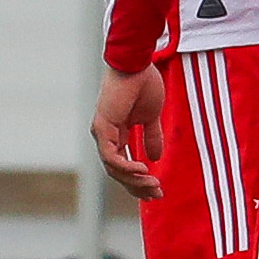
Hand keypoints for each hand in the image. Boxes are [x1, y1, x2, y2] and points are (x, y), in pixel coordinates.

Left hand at [94, 64, 166, 199]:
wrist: (137, 64)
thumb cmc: (143, 83)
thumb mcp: (151, 117)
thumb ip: (152, 136)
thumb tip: (156, 157)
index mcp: (116, 134)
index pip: (124, 165)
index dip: (139, 180)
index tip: (157, 191)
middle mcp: (106, 136)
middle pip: (118, 172)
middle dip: (137, 186)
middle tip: (157, 194)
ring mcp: (101, 133)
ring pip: (113, 168)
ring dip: (134, 180)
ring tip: (153, 184)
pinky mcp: (102, 127)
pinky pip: (112, 157)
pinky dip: (126, 166)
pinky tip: (143, 170)